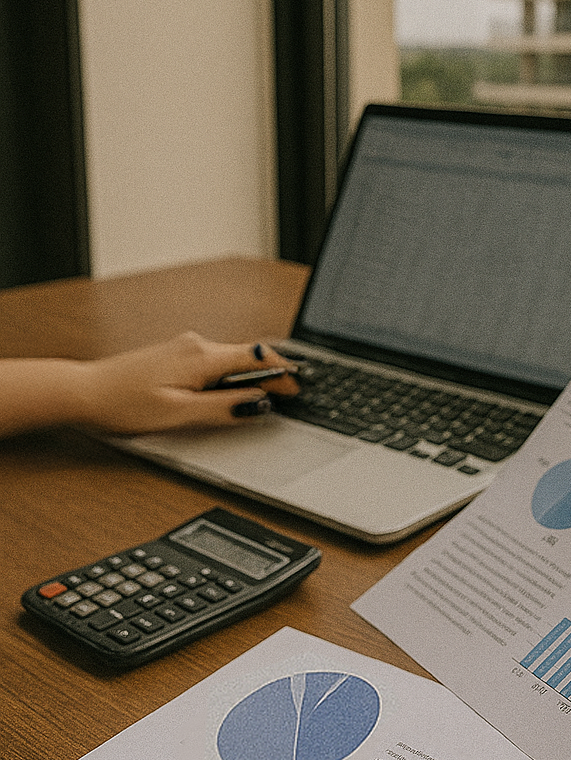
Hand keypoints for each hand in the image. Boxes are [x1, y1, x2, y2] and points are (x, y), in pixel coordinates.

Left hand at [77, 332, 299, 433]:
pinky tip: (230, 391)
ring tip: (262, 398)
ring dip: (252, 375)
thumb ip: (223, 407)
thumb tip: (258, 404)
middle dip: (272, 374)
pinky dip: (232, 374)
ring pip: (233, 358)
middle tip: (288, 396)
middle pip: (249, 355)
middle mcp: (196, 345)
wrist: (84, 393)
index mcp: (201, 357)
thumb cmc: (124, 404)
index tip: (297, 389)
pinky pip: (216, 361)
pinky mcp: (177, 354)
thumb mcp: (179, 414)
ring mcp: (186, 347)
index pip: (257, 358)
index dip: (283, 373)